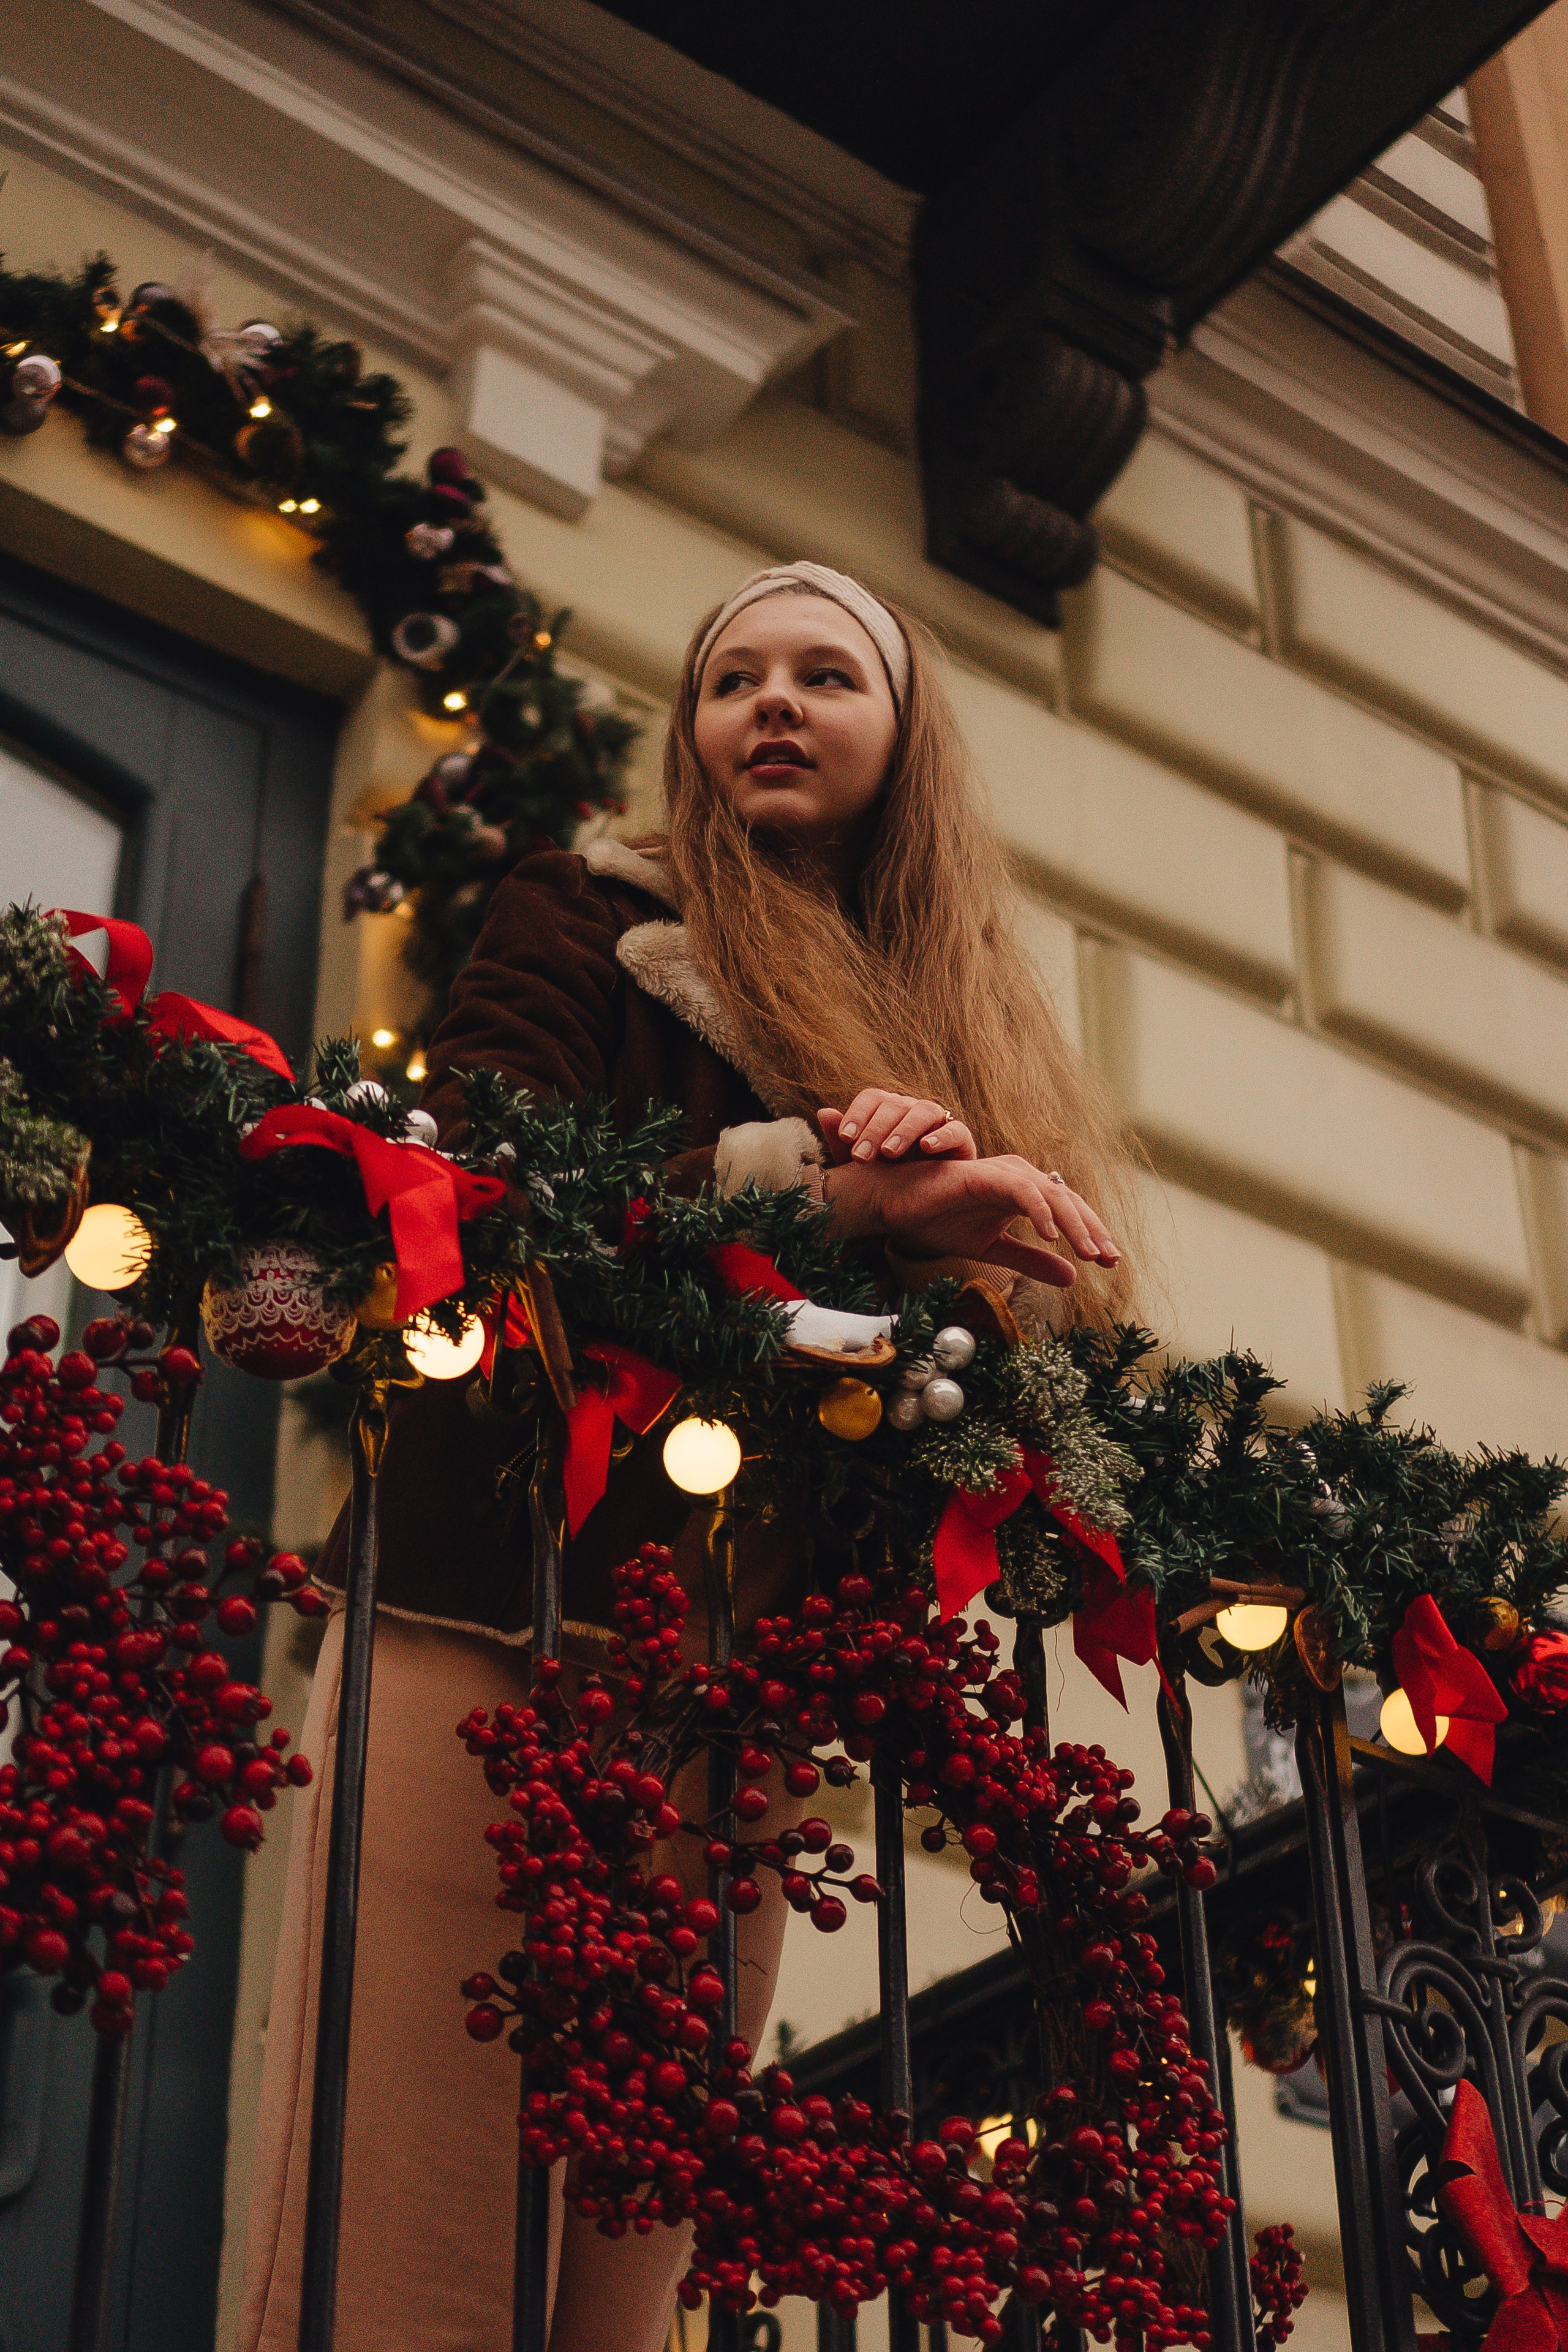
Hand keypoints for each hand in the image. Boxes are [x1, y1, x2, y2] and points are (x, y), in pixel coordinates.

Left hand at [819, 1090, 976, 1163]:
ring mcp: (937, 1122)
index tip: (846, 1138)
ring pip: (923, 1111)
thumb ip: (842, 1141)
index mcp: (886, 1110)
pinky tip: (927, 1147)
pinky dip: (942, 1136)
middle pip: (894, 1105)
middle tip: (863, 1156)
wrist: (921, 1203)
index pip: (872, 1098)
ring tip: (889, 1153)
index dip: (858, 1114)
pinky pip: (956, 1129)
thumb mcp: (860, 1165)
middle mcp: (910, 1110)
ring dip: (905, 1130)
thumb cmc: (886, 1178)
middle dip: (876, 1129)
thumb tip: (824, 1112)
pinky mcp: (960, 1138)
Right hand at [821, 1152, 1118, 1288]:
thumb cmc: (939, 1221)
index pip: (1068, 1211)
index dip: (1092, 1235)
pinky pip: (1020, 1190)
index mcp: (1024, 1193)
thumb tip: (1074, 1278)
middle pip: (1068, 1200)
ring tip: (1090, 1253)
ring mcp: (1003, 1174)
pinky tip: (1052, 1237)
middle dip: (1092, 1230)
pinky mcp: (984, 1176)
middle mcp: (1019, 1178)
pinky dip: (1039, 1210)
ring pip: (1051, 1194)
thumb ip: (1032, 1261)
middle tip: (1109, 1260)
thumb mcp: (994, 1250)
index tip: (1110, 1264)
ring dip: (1074, 1223)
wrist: (896, 1207)